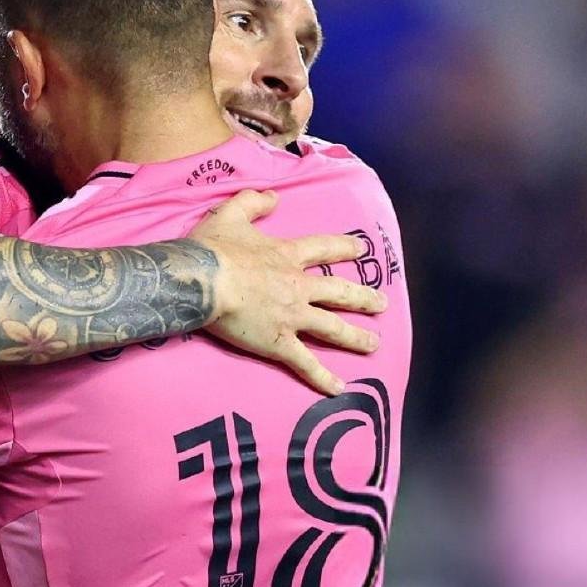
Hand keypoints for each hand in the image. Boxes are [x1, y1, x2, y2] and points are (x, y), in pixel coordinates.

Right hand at [190, 190, 386, 395]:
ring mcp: (293, 316)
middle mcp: (298, 286)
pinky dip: (323, 378)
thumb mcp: (231, 214)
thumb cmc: (214, 249)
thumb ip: (254, 202)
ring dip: (356, 337)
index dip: (344, 248)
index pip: (323, 249)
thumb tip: (274, 196)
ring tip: (374, 344)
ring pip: (333, 328)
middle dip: (363, 297)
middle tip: (382, 303)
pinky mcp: (279, 342)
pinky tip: (339, 389)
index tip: (362, 249)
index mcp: (287, 255)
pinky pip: (306, 363)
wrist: (204, 280)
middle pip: (339, 291)